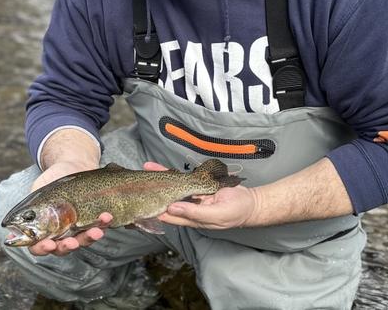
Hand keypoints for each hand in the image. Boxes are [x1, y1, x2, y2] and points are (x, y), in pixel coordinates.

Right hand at [29, 160, 111, 256]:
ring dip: (89, 238)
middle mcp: (60, 232)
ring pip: (83, 240)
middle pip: (62, 248)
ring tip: (96, 231)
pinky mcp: (93, 220)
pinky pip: (99, 226)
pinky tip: (106, 217)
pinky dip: (103, 224)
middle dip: (68, 247)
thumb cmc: (52, 179)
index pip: (38, 247)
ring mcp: (77, 228)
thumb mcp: (38, 190)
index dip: (42, 249)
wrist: (73, 164)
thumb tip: (15, 226)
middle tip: (73, 243)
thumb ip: (31, 206)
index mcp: (43, 228)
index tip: (49, 244)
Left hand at [143, 161, 257, 229]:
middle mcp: (188, 207)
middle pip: (166, 199)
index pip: (167, 215)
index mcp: (191, 218)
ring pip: (172, 187)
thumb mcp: (216, 215)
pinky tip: (161, 167)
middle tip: (137, 183)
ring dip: (159, 179)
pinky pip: (183, 178)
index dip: (154, 209)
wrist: (250, 202)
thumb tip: (172, 209)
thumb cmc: (235, 212)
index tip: (140, 202)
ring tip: (146, 169)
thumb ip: (195, 212)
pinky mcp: (198, 185)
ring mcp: (193, 196)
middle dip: (153, 192)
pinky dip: (172, 173)